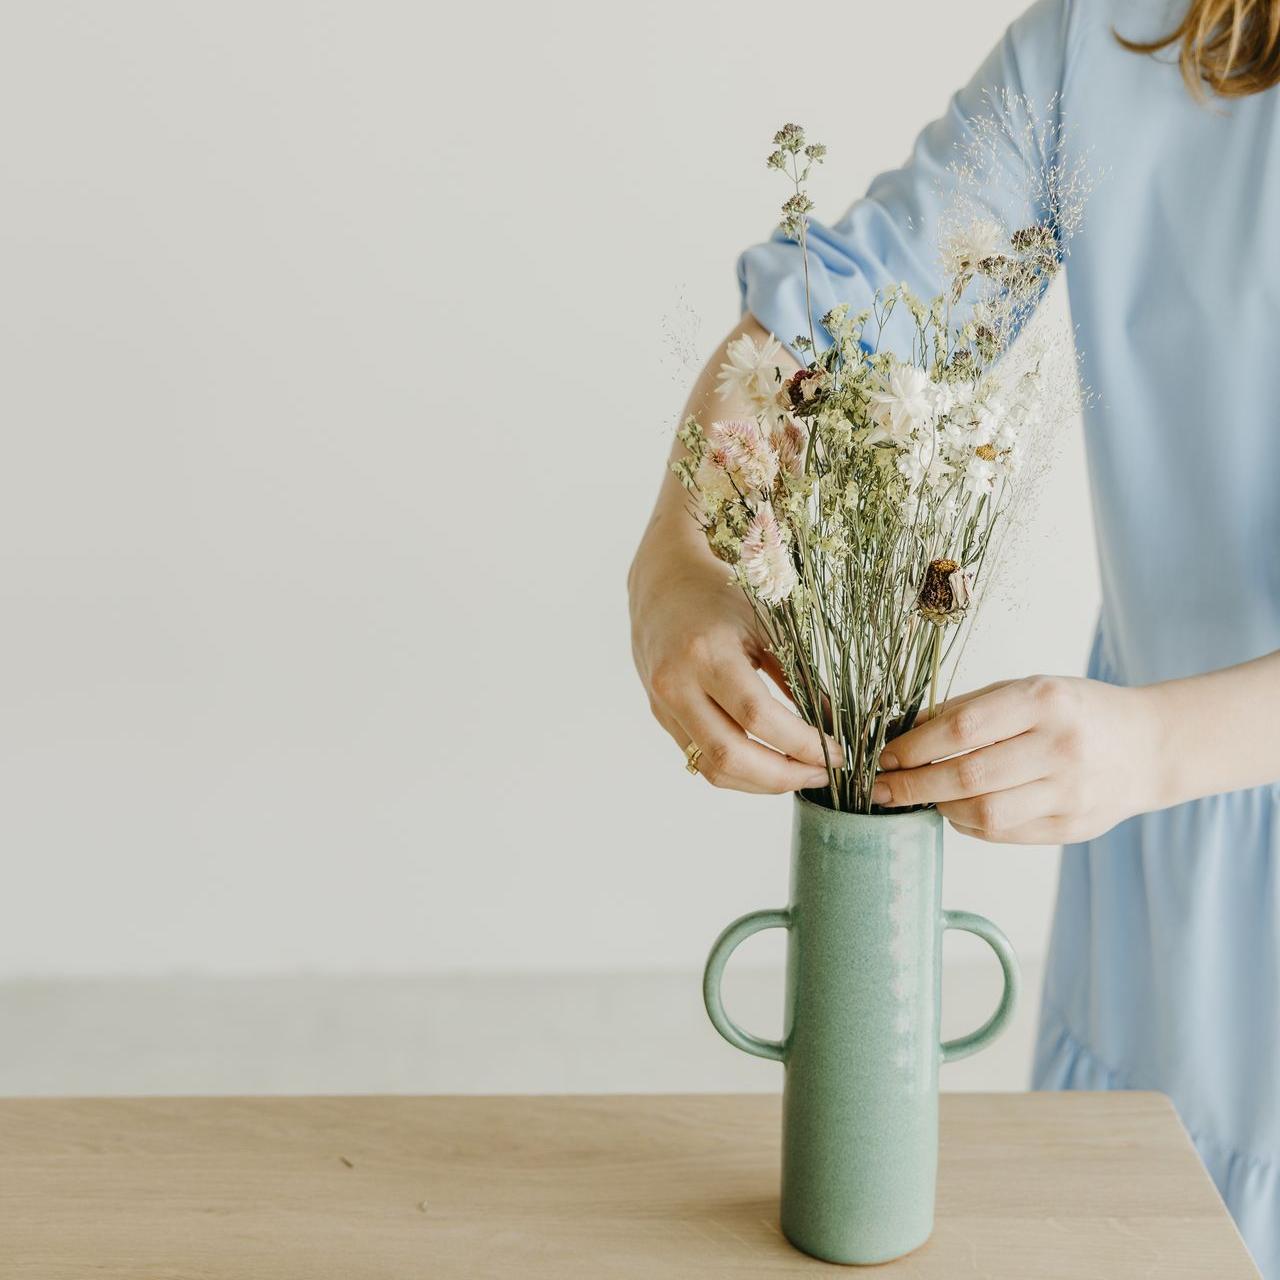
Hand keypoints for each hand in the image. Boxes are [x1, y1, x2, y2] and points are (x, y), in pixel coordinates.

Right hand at [630, 558, 837, 793]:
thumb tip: (837, 724)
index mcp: (706, 652)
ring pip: (713, 770)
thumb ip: (799, 676)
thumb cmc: (720, 597)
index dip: (801, 743)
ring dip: (762, 784)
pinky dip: (741, 773)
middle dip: (784, 776)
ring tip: (801, 775)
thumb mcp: (766, 624)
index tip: (836, 753)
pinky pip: (701, 760)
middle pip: (730, 755)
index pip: (757, 715)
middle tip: (823, 775)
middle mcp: (677, 684)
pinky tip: (771, 765)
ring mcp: (664, 706)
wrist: (662, 586)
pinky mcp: (662, 718)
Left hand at [872, 675, 1163, 842]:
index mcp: (1044, 701)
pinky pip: (1004, 833)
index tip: (886, 756)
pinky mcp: (1073, 827)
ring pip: (984, 813)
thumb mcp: (1026, 690)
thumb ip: (968, 708)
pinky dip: (969, 824)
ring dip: (940, 807)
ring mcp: (1070, 792)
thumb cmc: (1075, 711)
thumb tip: (906, 732)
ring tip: (923, 796)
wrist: (1148, 746)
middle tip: (882, 789)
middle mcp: (1060, 747)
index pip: (962, 729)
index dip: (915, 747)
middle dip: (914, 785)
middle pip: (968, 776)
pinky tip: (956, 809)